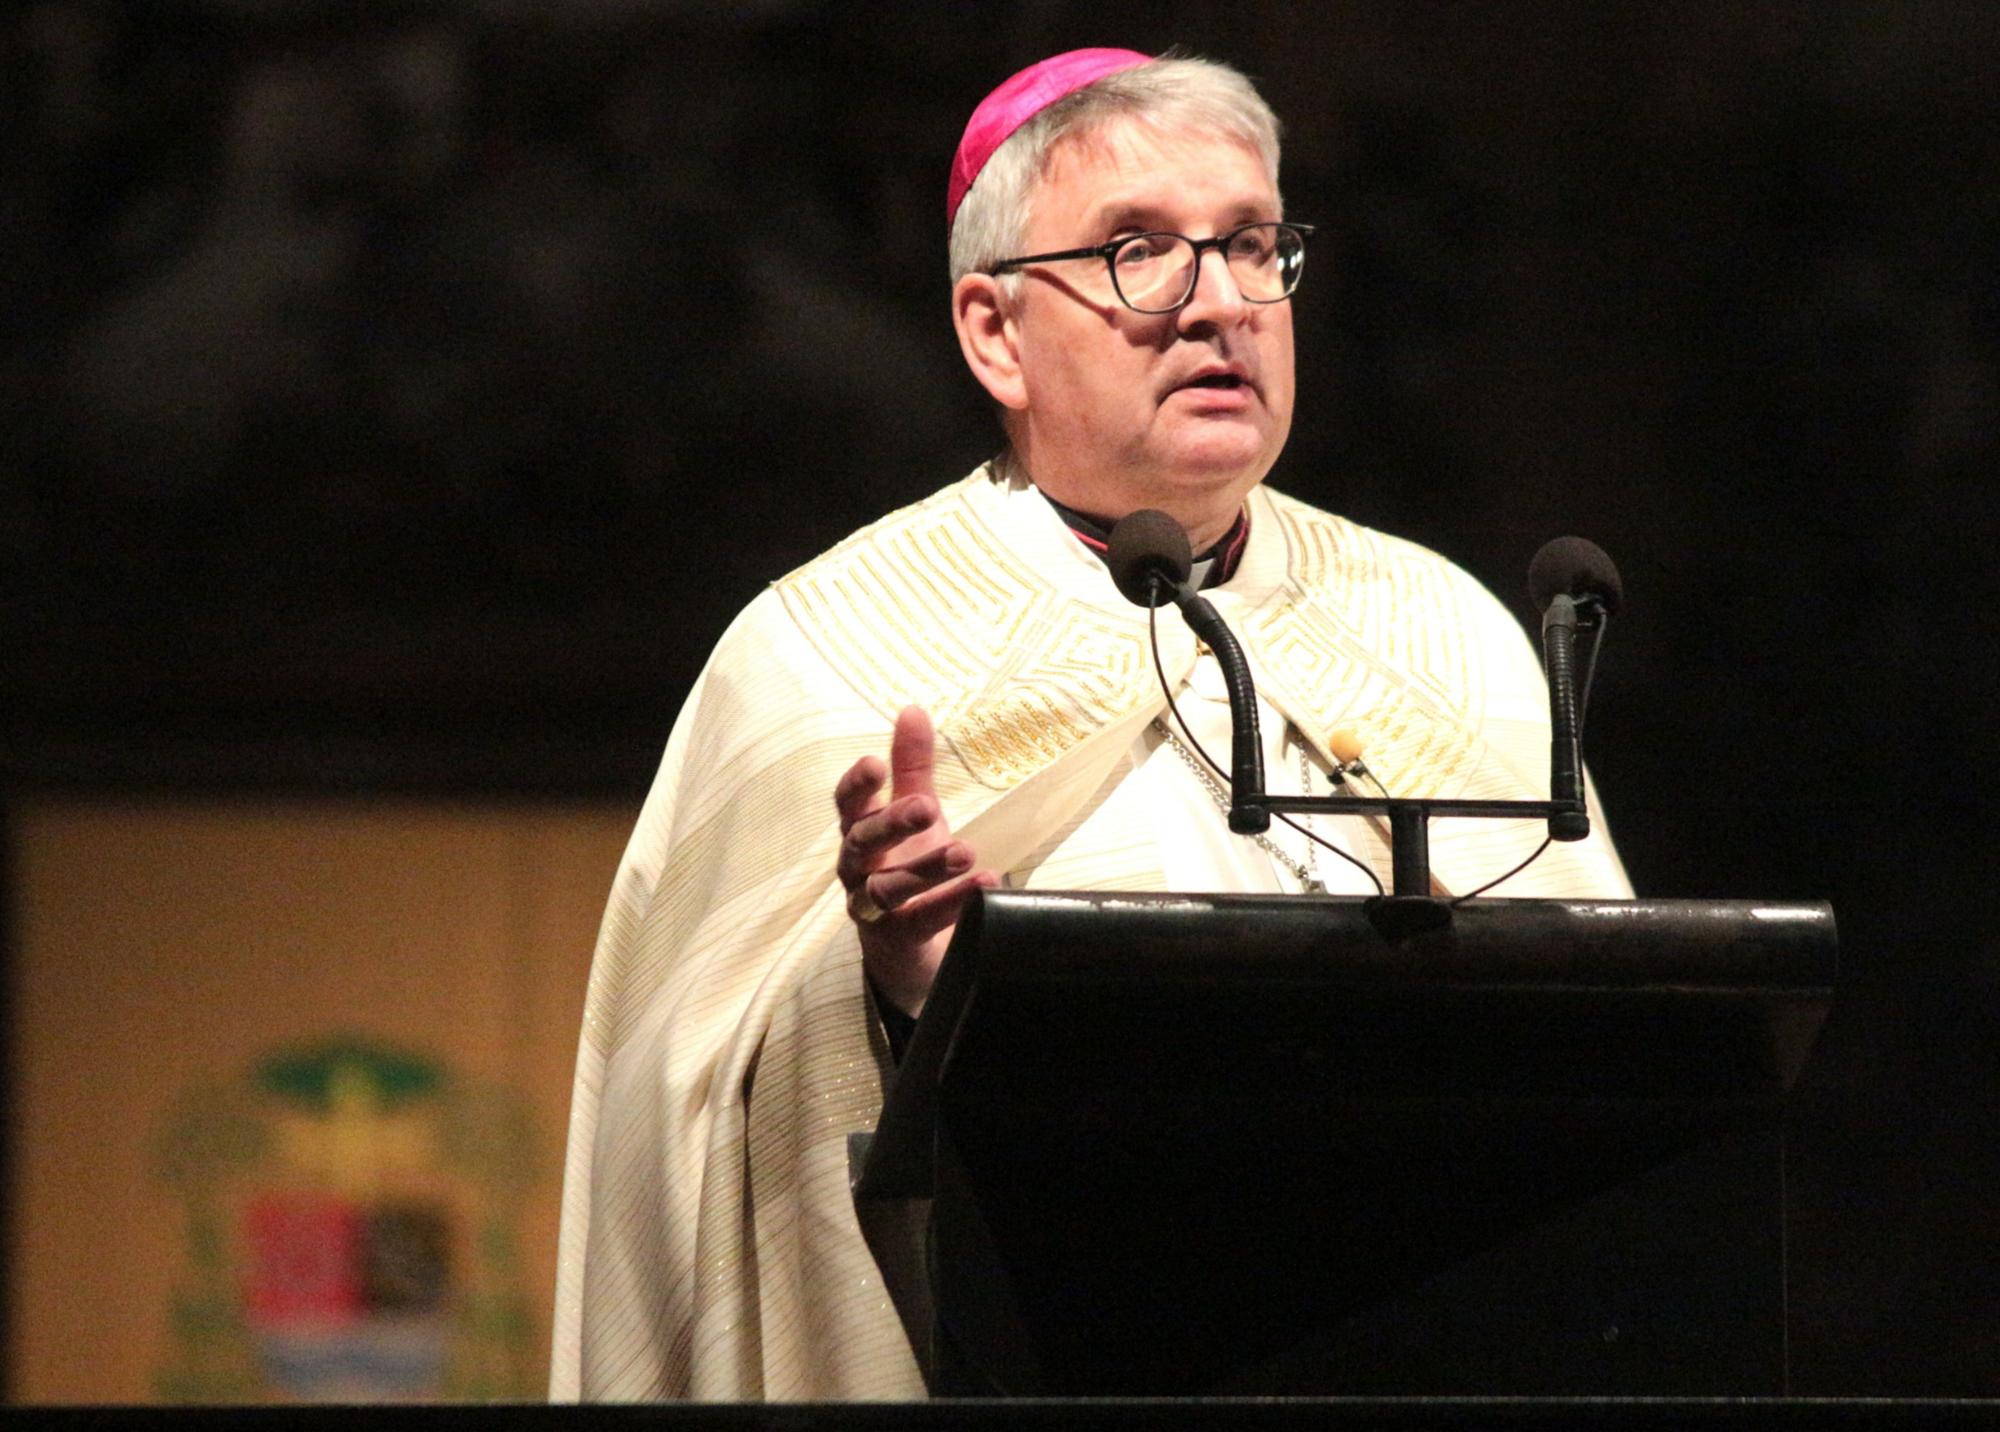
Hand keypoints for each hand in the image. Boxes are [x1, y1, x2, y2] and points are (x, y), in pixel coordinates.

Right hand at [834, 705, 998, 1016]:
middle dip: (892, 824)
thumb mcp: (914, 814)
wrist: (912, 945)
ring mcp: (871, 907)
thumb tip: (912, 709)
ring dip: (926, 869)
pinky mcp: (896, 938)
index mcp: (860, 831)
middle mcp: (857, 868)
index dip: (857, 786)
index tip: (874, 764)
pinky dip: (950, 902)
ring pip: (888, 888)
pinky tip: (984, 885)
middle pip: (862, 843)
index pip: (847, 805)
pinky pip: (919, 920)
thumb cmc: (908, 864)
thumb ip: (912, 767)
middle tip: (928, 807)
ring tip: (967, 853)